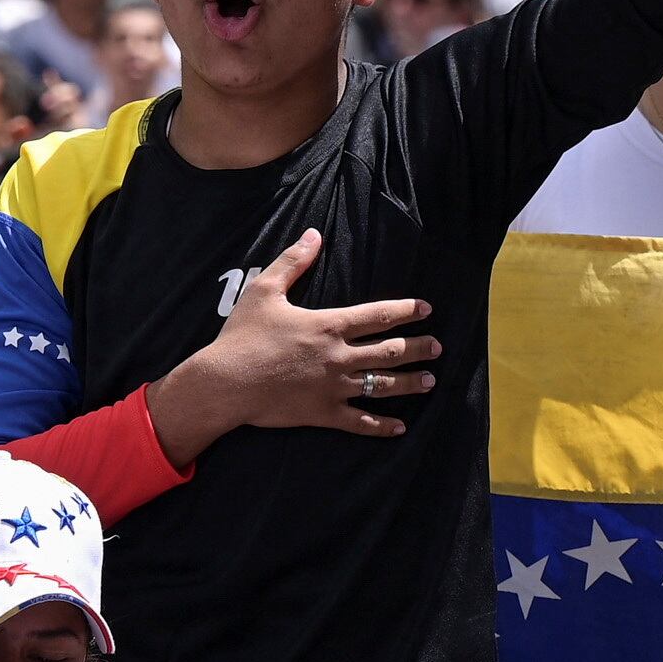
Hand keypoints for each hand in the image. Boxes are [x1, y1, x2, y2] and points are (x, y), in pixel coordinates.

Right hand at [160, 230, 438, 441]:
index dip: (406, 311)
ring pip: (382, 386)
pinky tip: (400, 427)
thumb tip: (314, 234)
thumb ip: (292, 261)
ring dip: (410, 382)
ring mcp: (334, 387)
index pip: (378, 316)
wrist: (225, 383)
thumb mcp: (265, 290)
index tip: (426, 310)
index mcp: (329, 325)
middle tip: (437, 347)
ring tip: (430, 381)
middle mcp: (339, 356)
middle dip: (418, 348)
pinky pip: (360, 422)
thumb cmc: (242, 336)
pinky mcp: (323, 413)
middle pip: (390, 351)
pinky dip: (382, 426)